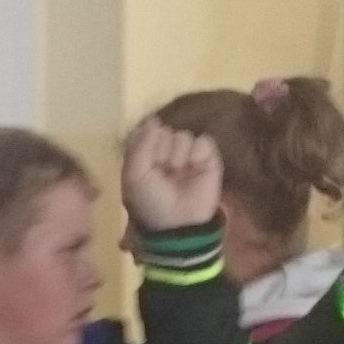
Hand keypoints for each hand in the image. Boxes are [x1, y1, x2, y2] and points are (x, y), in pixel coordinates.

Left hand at [117, 117, 221, 233]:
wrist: (180, 223)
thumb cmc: (151, 201)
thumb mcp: (134, 176)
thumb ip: (140, 145)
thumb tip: (153, 120)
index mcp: (146, 154)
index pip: (146, 131)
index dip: (146, 145)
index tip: (147, 163)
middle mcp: (167, 151)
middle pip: (165, 132)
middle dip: (163, 152)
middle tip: (164, 173)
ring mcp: (188, 154)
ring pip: (183, 135)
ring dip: (179, 156)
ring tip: (179, 175)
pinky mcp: (209, 158)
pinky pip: (204, 140)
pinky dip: (198, 153)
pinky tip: (194, 167)